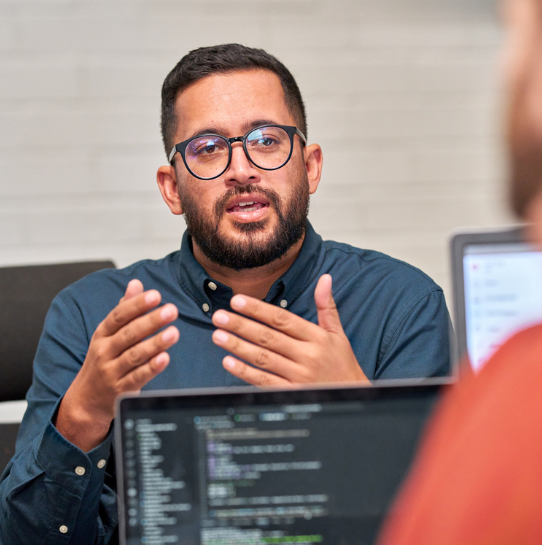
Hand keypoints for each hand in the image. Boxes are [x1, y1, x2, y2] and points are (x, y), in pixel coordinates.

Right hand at [57, 279, 179, 450]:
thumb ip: (124, 309)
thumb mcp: (108, 334)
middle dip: (151, 321)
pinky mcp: (121, 389)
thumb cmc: (104, 359)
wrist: (85, 400)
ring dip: (156, 343)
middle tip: (171, 310)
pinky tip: (165, 358)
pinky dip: (151, 368)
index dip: (137, 305)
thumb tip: (136, 282)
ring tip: (174, 332)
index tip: (155, 295)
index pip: (119, 316)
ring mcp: (112, 371)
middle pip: (129, 334)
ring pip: (134, 355)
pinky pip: (137, 377)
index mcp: (102, 334)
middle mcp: (105, 351)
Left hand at [211, 274, 367, 386]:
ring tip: (218, 336)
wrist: (353, 396)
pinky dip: (245, 372)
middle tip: (219, 316)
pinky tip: (229, 362)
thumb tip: (325, 279)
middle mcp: (307, 356)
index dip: (258, 310)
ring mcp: (298, 376)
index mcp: (316, 337)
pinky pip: (264, 381)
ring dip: (238, 346)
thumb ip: (326, 305)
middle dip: (241, 326)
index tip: (237, 301)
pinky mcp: (291, 393)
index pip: (282, 319)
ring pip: (263, 358)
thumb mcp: (337, 333)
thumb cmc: (342, 363)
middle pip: (268, 337)